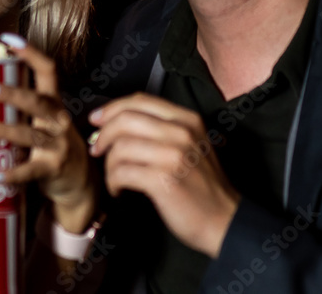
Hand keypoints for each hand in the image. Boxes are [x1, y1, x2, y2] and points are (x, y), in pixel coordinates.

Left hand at [0, 36, 95, 232]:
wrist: (80, 182)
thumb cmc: (54, 144)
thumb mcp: (45, 121)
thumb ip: (24, 107)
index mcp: (54, 103)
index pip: (48, 70)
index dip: (31, 53)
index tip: (8, 38)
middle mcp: (58, 120)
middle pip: (38, 102)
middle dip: (13, 94)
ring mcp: (58, 145)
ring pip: (32, 135)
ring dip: (5, 130)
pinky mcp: (53, 168)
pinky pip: (30, 171)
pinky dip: (11, 174)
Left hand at [88, 93, 239, 257]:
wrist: (224, 220)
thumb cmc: (202, 186)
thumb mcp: (191, 145)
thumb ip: (162, 129)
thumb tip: (117, 121)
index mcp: (187, 119)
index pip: (140, 100)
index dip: (112, 108)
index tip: (97, 120)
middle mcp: (181, 132)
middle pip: (125, 119)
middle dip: (104, 134)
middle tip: (97, 150)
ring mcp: (173, 154)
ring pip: (120, 146)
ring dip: (108, 164)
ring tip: (114, 178)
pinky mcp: (163, 179)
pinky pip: (122, 172)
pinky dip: (113, 182)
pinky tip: (119, 190)